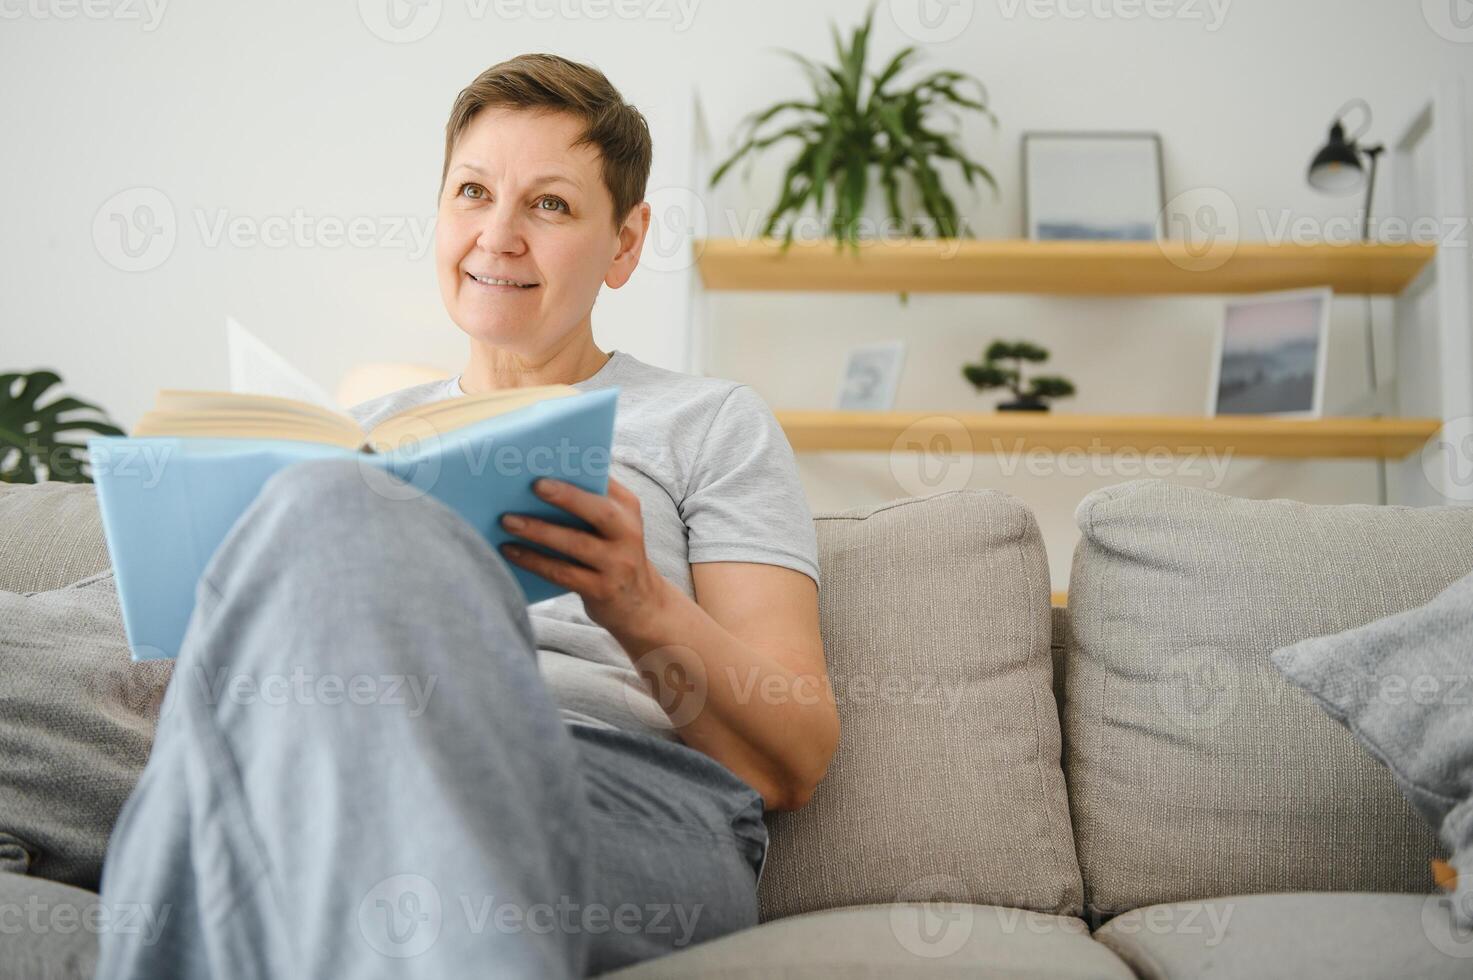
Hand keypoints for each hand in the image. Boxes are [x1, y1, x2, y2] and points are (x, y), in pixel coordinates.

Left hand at [498, 476, 669, 638]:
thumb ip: (588, 502)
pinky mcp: (602, 590)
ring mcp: (617, 564)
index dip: (581, 468)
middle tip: (535, 484)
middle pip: (599, 512)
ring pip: (576, 544)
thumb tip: (539, 479)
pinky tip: (511, 551)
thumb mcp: (613, 525)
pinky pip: (563, 573)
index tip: (550, 456)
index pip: (605, 482)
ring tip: (508, 520)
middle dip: (567, 497)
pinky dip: (534, 561)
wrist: (639, 604)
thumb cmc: (612, 554)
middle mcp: (628, 534)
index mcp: (627, 509)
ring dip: (540, 531)